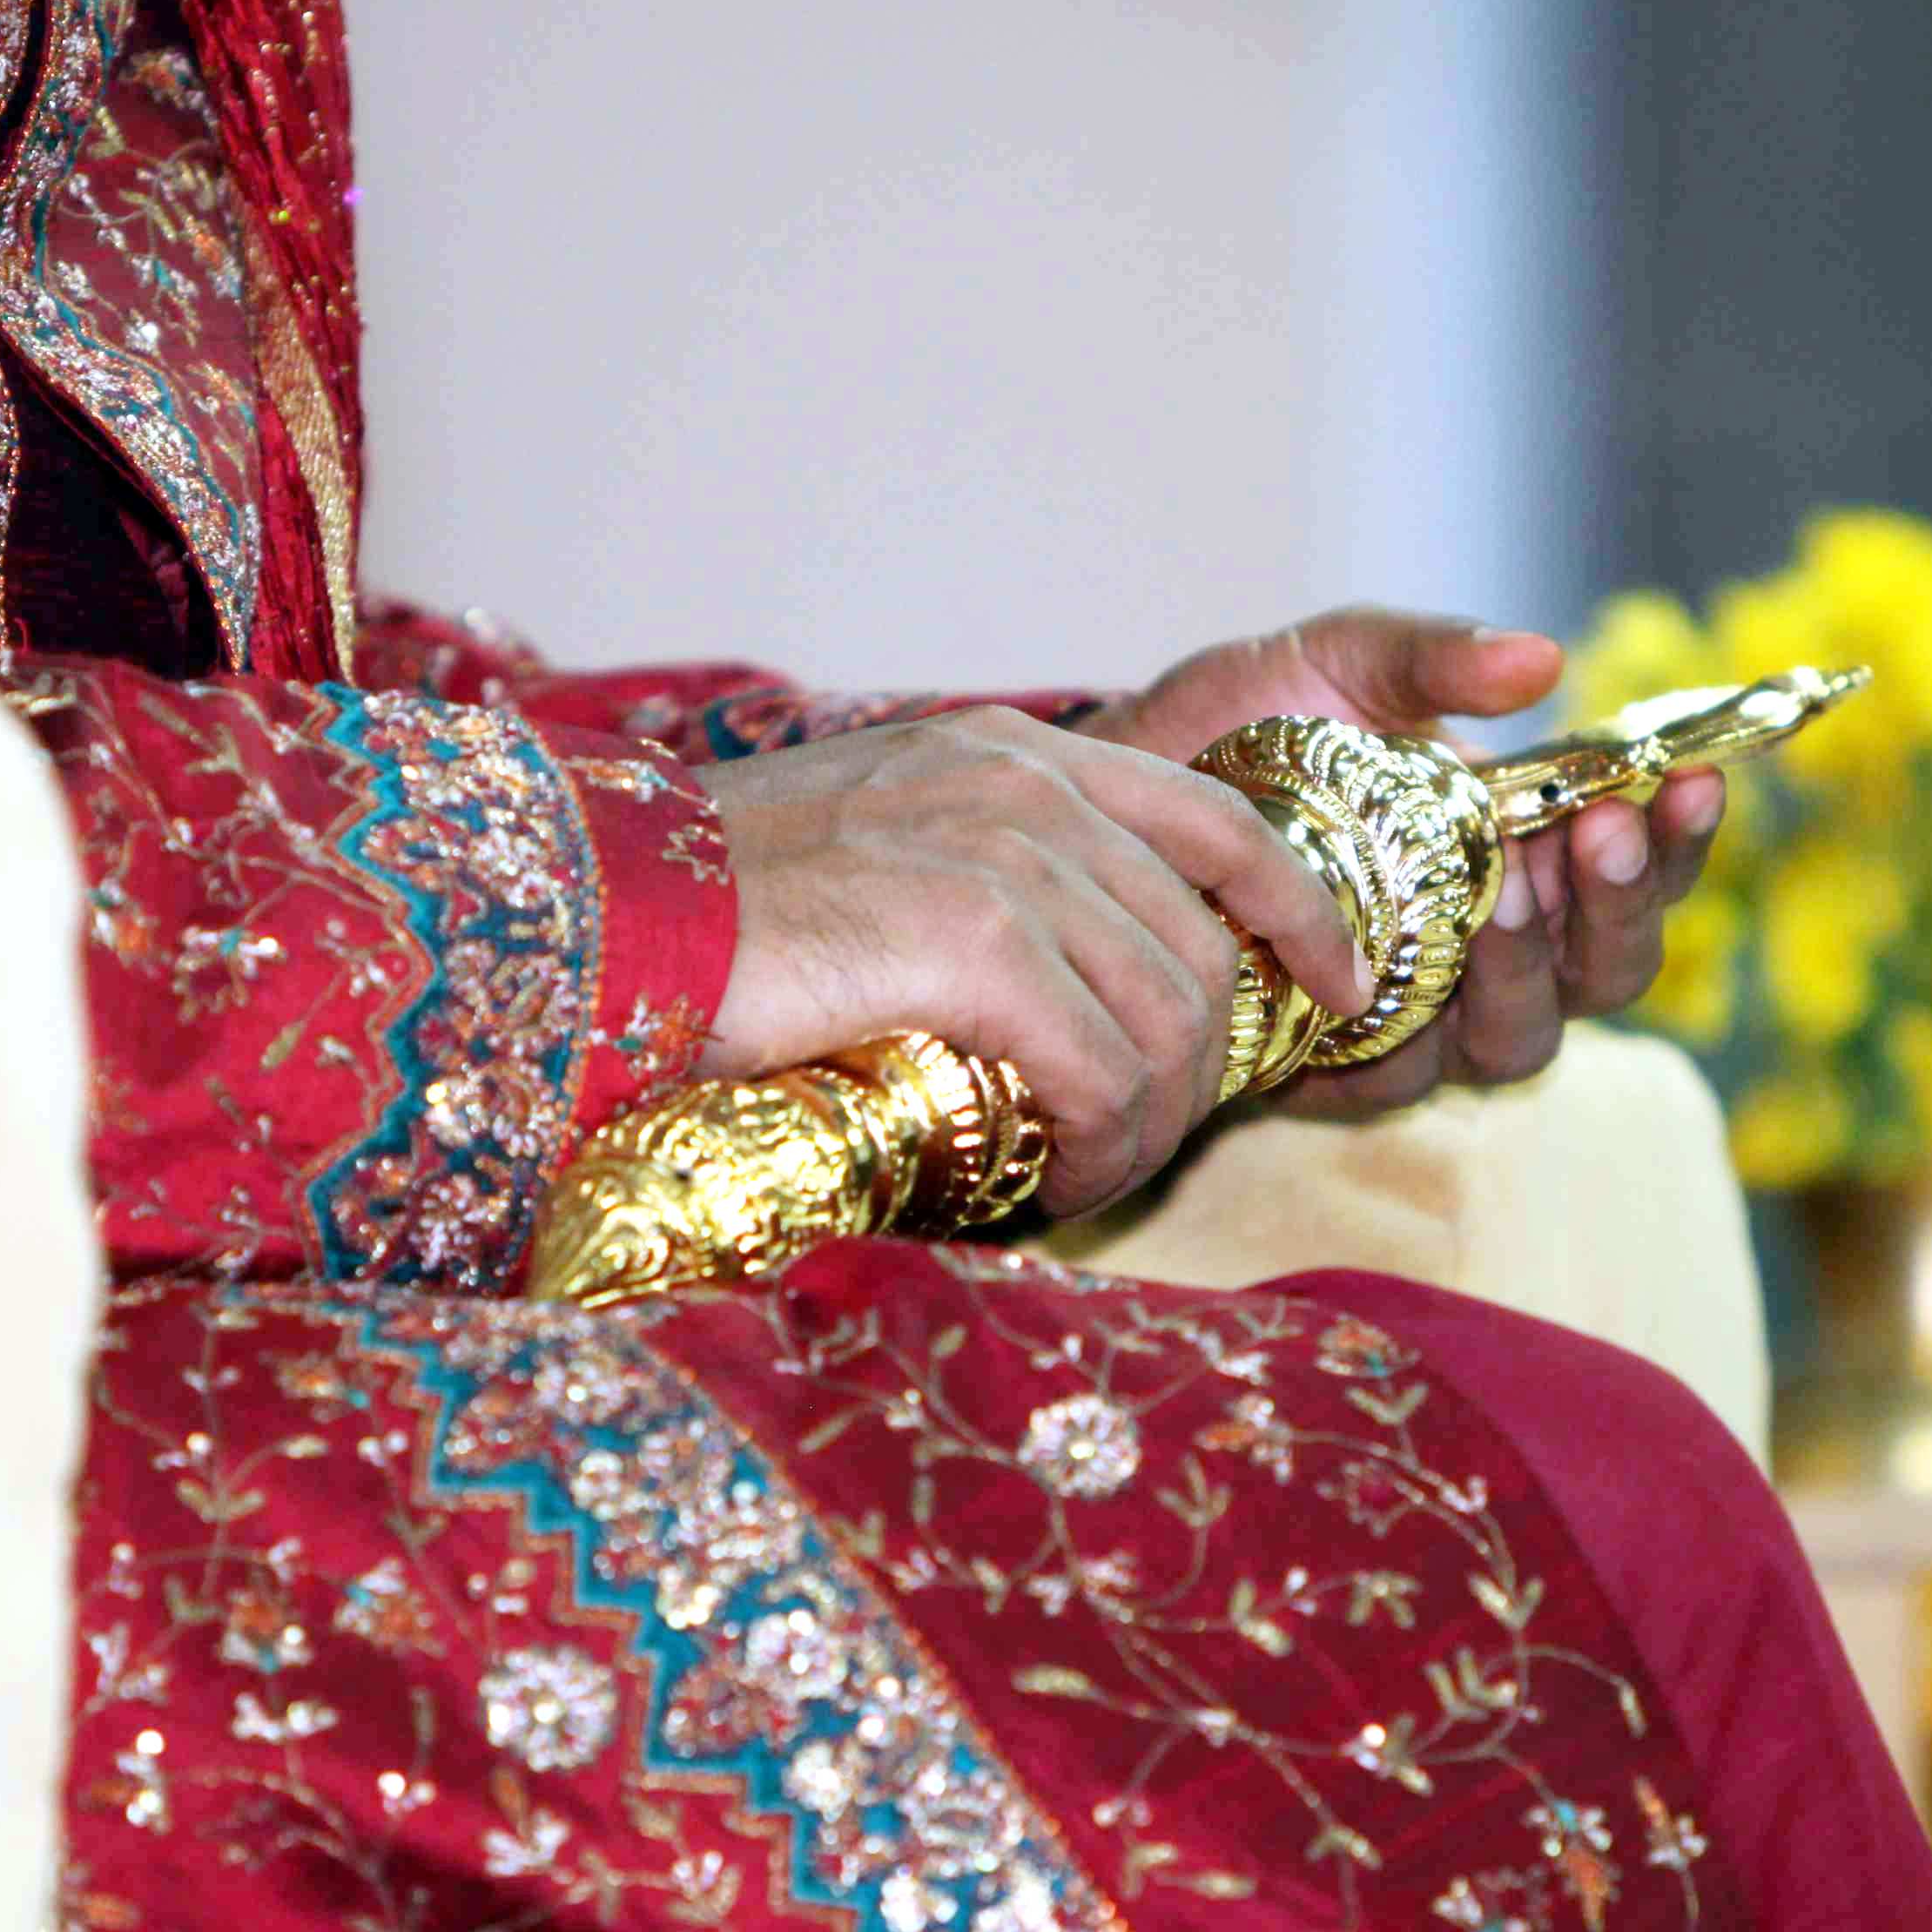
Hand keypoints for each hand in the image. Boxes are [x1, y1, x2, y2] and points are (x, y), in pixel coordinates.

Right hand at [693, 707, 1369, 1215]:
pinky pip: (1103, 1070)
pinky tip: (1046, 1177)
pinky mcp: (972, 938)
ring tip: (1078, 1173)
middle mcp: (1026, 785)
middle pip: (1203, 949)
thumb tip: (1067, 997)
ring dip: (1145, 1126)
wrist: (595, 917)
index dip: (1300, 914)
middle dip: (1198, 1070)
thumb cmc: (709, 914)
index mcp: (1013, 754)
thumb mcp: (874, 853)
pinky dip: (1096, 1145)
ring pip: (1168, 1021)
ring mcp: (1004, 853)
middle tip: (1132, 1147)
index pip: (1220, 822)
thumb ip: (982, 886)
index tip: (1336, 988)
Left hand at [1078, 606, 1726, 1116]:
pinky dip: (1413, 1025)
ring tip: (1505, 888)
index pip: (1638, 866)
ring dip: (1531, 964)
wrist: (1106, 799)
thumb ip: (1429, 662)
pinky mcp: (1335, 1071)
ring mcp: (1419, 1018)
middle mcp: (1491, 949)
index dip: (1679, 834)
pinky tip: (1397, 964)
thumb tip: (1543, 657)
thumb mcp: (1331, 664)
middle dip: (1620, 902)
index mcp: (1521, 852)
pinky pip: (1404, 1076)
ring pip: (1525, 1035)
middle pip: (1610, 969)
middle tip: (1598, 827)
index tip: (1691, 774)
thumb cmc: (1237, 729)